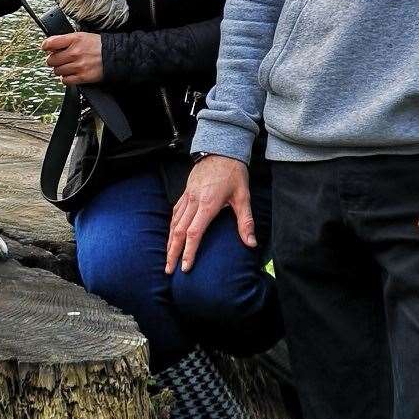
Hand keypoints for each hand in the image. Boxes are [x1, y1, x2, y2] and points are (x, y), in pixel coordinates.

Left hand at [40, 32, 102, 84]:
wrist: (114, 56)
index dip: (46, 46)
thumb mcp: (82, 36)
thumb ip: (65, 39)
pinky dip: (66, 78)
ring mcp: (78, 66)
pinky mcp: (82, 77)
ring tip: (67, 66)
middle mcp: (75, 52)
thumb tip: (49, 45)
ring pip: (57, 71)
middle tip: (59, 59)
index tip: (46, 48)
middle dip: (54, 60)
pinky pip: (65, 80)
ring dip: (60, 70)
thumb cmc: (98, 46)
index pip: (50, 43)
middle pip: (51, 60)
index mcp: (74, 39)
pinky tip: (71, 73)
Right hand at [166, 156, 253, 273]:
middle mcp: (194, 201)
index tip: (185, 267)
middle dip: (172, 252)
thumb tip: (251, 243)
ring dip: (169, 242)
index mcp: (208, 204)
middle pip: (179, 231)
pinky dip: (171, 226)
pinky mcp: (185, 192)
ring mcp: (187, 196)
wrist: (221, 148)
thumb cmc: (233, 172)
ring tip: (167, 258)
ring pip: (174, 223)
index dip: (189, 252)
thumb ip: (245, 221)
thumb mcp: (243, 196)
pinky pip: (175, 212)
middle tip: (169, 270)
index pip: (194, 233)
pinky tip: (171, 235)